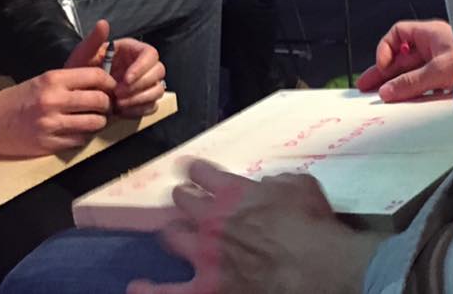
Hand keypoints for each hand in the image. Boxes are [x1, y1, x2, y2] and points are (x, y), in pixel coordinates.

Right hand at [0, 65, 112, 156]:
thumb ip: (72, 79)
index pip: (95, 77)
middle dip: (107, 103)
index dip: (109, 82)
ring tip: (93, 118)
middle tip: (105, 104)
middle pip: (99, 101)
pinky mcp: (49, 144)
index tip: (111, 86)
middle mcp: (54, 100)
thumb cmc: (20, 98)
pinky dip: (83, 136)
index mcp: (53, 79)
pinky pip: (80, 140)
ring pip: (94, 123)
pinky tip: (78, 130)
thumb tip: (102, 81)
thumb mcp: (44, 80)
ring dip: (98, 121)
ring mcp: (52, 124)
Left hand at [67, 20, 165, 116]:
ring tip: (119, 104)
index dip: (142, 67)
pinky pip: (152, 106)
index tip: (126, 79)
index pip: (150, 54)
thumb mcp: (84, 54)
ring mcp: (144, 84)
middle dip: (140, 85)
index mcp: (131, 50)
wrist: (77, 95)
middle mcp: (141, 65)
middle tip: (119, 94)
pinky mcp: (143, 100)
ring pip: (158, 90)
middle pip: (158, 72)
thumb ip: (94, 40)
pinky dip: (139, 110)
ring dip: (140, 99)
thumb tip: (103, 23)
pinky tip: (122, 111)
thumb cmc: (81, 71)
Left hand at [127, 161, 380, 293]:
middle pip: (183, 200)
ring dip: (174, 232)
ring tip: (172, 232)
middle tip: (188, 200)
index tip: (195, 171)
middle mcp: (211, 217)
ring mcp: (204, 255)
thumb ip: (276, 182)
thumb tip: (268, 185)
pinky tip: (136, 288)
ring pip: (172, 235)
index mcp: (232, 191)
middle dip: (185, 198)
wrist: (316, 268)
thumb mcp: (299, 187)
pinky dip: (150, 290)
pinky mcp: (206, 289)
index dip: (198, 171)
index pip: (202, 171)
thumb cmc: (313, 226)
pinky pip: (168, 293)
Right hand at [357, 20, 452, 101]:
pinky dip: (414, 94)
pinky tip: (405, 103)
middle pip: (401, 58)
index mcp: (431, 34)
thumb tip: (386, 91)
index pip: (398, 33)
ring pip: (412, 74)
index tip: (381, 66)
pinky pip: (425, 86)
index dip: (385, 48)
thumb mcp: (440, 70)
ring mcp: (442, 64)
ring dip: (397, 85)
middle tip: (366, 87)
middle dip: (384, 73)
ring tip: (381, 98)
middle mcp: (434, 47)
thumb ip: (412, 82)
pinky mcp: (450, 81)